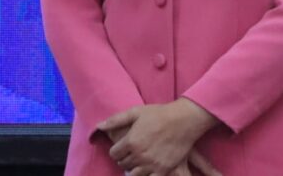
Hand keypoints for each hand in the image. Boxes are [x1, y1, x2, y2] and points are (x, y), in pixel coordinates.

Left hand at [99, 99, 217, 174]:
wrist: (183, 120)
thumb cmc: (158, 114)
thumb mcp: (135, 112)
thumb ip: (115, 120)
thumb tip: (99, 126)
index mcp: (131, 141)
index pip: (114, 154)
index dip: (116, 151)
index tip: (120, 148)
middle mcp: (140, 155)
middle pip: (123, 164)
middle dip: (124, 159)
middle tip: (130, 153)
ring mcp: (152, 164)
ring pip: (134, 174)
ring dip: (134, 168)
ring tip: (138, 161)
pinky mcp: (164, 170)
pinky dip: (146, 175)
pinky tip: (147, 169)